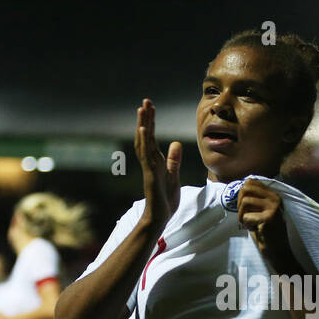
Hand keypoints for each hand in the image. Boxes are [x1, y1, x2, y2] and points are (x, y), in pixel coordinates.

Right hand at [135, 99, 181, 228]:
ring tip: (142, 109)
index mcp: (156, 160)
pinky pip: (146, 157)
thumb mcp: (173, 175)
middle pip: (146, 136)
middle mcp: (150, 161)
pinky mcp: (150, 175)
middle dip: (146, 119)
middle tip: (145, 101)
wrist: (160, 217)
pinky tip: (143, 130)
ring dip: (143, 126)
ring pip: (144, 143)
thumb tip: (176, 143)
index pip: (152, 137)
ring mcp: (149, 167)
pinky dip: (144, 143)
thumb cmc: (165, 199)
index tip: (151, 107)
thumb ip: (174, 159)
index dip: (151, 122)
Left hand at [237, 177, 294, 272]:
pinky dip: (245, 224)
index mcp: (274, 194)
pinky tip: (254, 229)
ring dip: (241, 215)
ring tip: (248, 223)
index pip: (251, 181)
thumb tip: (242, 187)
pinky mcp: (268, 218)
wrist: (278, 251)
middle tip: (243, 216)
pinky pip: (246, 216)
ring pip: (245, 202)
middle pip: (246, 189)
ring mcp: (273, 207)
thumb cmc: (267, 231)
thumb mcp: (262, 210)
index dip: (242, 193)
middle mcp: (275, 198)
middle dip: (239, 203)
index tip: (244, 207)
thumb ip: (255, 198)